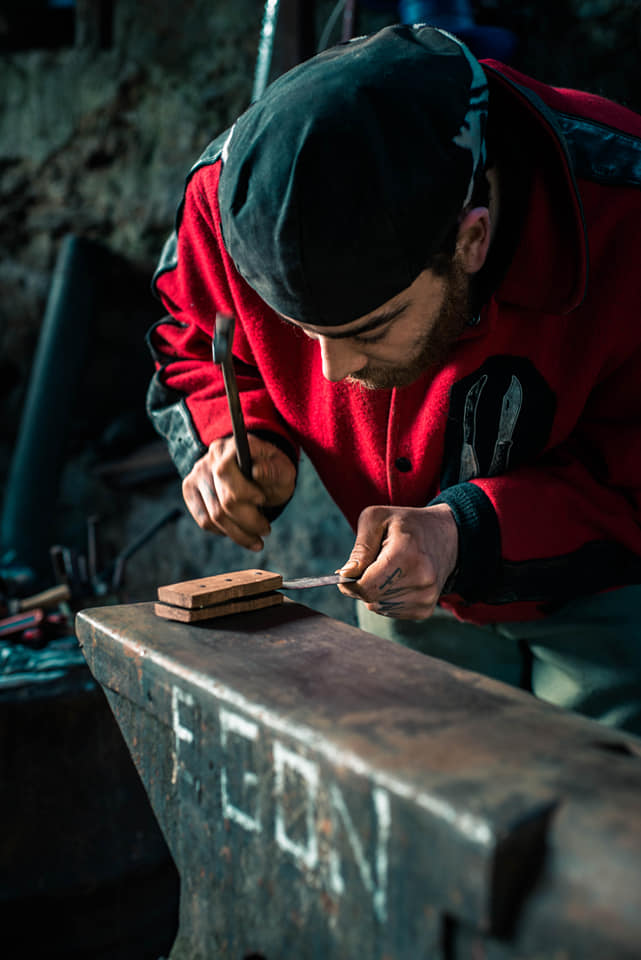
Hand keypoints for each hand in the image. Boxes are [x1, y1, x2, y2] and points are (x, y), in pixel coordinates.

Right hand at [182, 434, 295, 550]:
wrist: (256, 469)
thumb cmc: (271, 471)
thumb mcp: (282, 469)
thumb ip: (273, 470)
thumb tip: (257, 471)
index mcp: (231, 447)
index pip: (224, 472)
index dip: (243, 492)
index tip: (262, 500)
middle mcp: (210, 458)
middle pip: (220, 500)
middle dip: (247, 521)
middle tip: (265, 531)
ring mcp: (197, 475)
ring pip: (213, 516)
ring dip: (237, 533)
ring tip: (256, 539)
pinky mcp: (191, 491)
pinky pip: (204, 521)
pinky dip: (223, 531)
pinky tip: (238, 531)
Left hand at [336, 504, 458, 619]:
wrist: (446, 536)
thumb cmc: (406, 524)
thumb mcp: (377, 519)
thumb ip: (360, 548)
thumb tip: (346, 575)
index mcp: (407, 554)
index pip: (367, 587)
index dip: (350, 583)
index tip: (348, 572)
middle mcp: (421, 579)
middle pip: (371, 599)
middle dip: (362, 584)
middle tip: (373, 564)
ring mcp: (426, 597)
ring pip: (378, 607)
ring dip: (375, 592)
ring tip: (389, 570)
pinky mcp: (426, 609)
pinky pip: (390, 612)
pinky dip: (386, 599)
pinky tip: (397, 580)